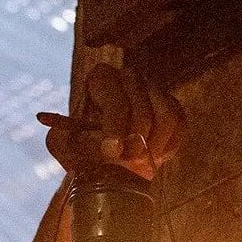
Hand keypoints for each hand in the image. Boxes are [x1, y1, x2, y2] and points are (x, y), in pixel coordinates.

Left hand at [36, 63, 182, 181]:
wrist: (104, 157)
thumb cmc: (81, 148)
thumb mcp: (62, 144)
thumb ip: (61, 137)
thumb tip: (61, 127)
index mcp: (101, 78)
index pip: (115, 101)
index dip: (115, 129)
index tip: (110, 153)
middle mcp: (129, 76)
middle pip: (142, 113)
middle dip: (133, 145)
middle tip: (124, 164)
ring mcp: (155, 89)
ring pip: (166, 118)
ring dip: (153, 148)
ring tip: (138, 163)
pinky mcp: (173, 105)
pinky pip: (180, 126)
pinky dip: (168, 147)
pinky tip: (152, 157)